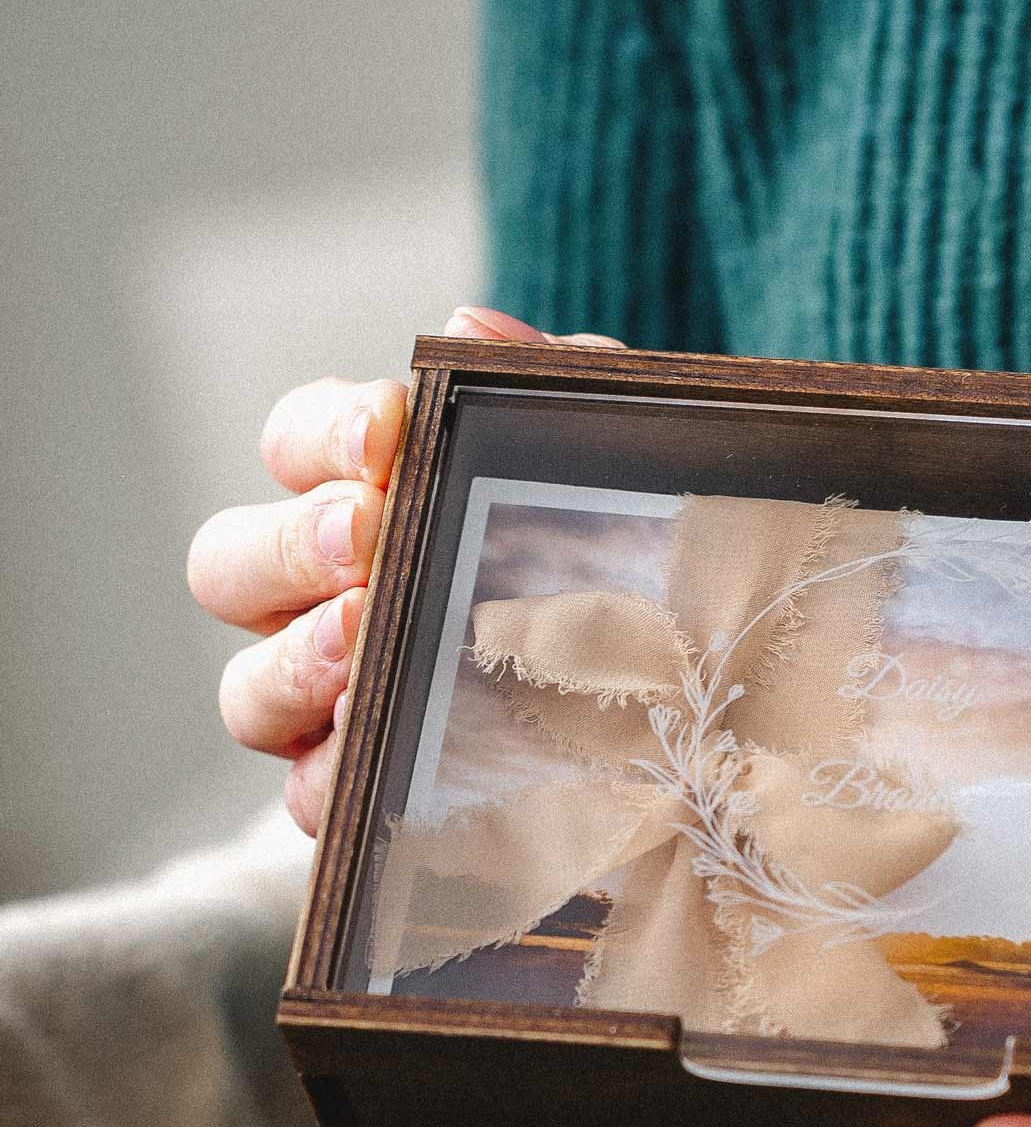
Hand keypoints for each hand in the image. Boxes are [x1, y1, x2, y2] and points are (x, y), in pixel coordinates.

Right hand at [186, 307, 623, 832]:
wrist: (703, 687)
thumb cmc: (628, 554)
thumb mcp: (605, 462)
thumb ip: (548, 389)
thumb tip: (471, 331)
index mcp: (362, 503)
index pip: (296, 446)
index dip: (325, 435)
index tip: (389, 428)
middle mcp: (322, 603)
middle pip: (231, 566)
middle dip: (290, 546)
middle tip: (366, 537)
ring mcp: (334, 706)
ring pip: (246, 691)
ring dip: (294, 662)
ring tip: (364, 640)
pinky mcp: (373, 792)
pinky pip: (308, 795)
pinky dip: (330, 774)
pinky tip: (382, 746)